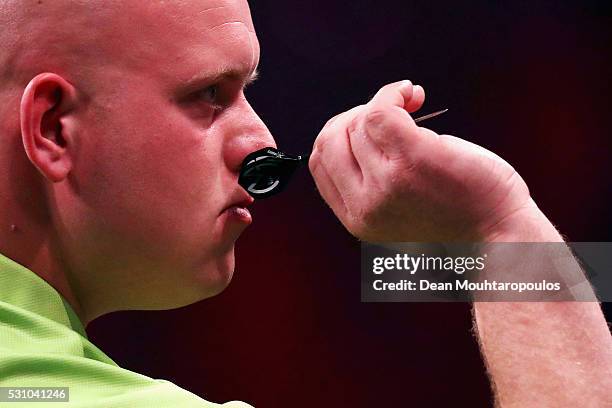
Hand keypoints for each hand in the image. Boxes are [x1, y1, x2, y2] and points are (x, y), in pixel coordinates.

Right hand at [308, 80, 534, 241]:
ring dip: (382, 101)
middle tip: (387, 111)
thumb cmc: (461, 218)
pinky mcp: (413, 159)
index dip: (338, 135)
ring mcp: (387, 183)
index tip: (363, 125)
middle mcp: (365, 205)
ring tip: (409, 100)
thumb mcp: (399, 212)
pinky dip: (392, 93)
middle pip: (332, 139)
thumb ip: (372, 183)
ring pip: (357, 123)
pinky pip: (381, 111)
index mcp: (358, 219)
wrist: (501, 236)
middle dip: (353, 115)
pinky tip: (412, 94)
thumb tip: (360, 129)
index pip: (321, 163)